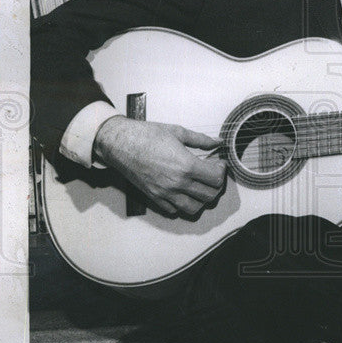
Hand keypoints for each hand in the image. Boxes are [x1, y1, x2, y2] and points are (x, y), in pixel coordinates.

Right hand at [93, 116, 226, 217]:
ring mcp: (165, 193)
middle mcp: (177, 183)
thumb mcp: (177, 132)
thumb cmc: (146, 135)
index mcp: (186, 165)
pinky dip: (182, 205)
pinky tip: (182, 192)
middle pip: (209, 195)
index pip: (216, 179)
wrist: (120, 143)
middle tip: (212, 174)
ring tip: (200, 186)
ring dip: (201, 199)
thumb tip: (217, 142)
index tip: (219, 163)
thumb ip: (200, 140)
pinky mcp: (154, 198)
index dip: (222, 171)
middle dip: (216, 185)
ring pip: (194, 208)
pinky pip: (174, 210)